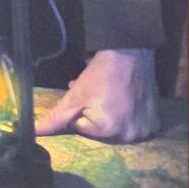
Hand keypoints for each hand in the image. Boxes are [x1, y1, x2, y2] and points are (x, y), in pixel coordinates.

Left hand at [35, 48, 160, 142]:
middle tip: (99, 96)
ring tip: (111, 96)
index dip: (81, 111)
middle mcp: (129, 135)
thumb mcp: (75, 95)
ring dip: (112, 115)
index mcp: (108, 130)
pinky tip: (128, 101)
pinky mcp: (155, 123)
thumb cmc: (102, 72)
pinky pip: (135, 126)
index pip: (82, 129)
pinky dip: (130, 116)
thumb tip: (33, 132)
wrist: (132, 52)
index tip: (89, 96)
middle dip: (95, 115)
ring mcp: (144, 130)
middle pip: (100, 132)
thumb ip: (55, 118)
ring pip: (117, 129)